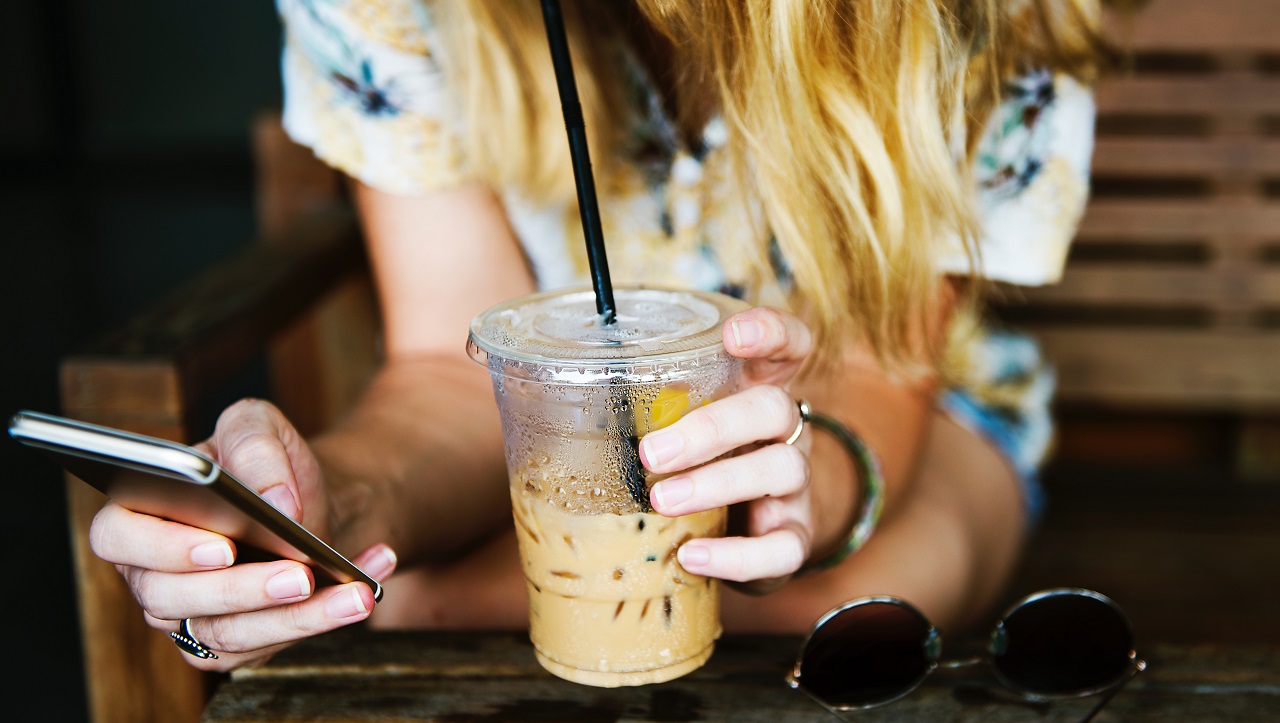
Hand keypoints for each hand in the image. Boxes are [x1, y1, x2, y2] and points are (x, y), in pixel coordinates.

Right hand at [88, 399, 396, 670]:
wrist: (310, 501)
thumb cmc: (267, 464)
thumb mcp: (259, 427)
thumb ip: (256, 446)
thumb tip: (276, 501)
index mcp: (138, 513)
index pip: (118, 537)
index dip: (163, 547)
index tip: (223, 546)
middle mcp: (152, 573)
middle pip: (174, 598)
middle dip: (243, 589)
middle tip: (299, 574)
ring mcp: (189, 616)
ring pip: (228, 633)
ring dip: (297, 617)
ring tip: (354, 593)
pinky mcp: (231, 645)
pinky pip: (270, 645)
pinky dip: (325, 618)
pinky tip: (365, 589)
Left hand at [640, 307, 814, 588]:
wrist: (747, 531)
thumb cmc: (695, 462)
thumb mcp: (673, 423)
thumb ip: (626, 401)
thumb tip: (513, 375)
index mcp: (757, 389)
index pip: (787, 344)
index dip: (769, 332)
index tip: (732, 335)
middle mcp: (784, 431)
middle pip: (772, 409)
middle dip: (712, 427)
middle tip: (651, 452)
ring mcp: (795, 485)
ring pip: (780, 470)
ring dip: (716, 484)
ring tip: (661, 501)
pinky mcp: (793, 537)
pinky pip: (782, 547)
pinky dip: (737, 555)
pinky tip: (691, 556)